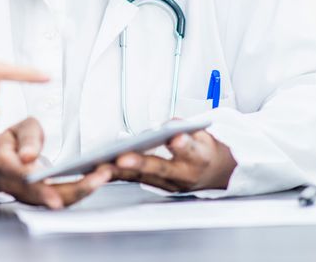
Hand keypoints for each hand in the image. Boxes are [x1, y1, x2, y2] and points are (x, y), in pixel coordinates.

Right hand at [0, 117, 112, 208]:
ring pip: (56, 199)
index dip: (40, 191)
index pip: (24, 180)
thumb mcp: (17, 129)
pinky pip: (62, 197)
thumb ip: (26, 139)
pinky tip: (96, 180)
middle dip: (74, 190)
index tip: (56, 200)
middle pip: (46, 195)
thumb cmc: (11, 141)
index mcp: (5, 164)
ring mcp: (29, 195)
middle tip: (98, 178)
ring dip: (81, 192)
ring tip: (103, 176)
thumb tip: (28, 156)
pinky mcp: (42, 197)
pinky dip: (80, 191)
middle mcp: (16, 185)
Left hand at [109, 129, 236, 192]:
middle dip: (141, 164)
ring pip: (142, 178)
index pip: (190, 150)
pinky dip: (118, 176)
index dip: (182, 145)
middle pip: (160, 169)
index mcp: (199, 158)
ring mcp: (170, 185)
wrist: (215, 173)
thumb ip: (185, 127)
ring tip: (102, 165)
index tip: (175, 138)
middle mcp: (184, 175)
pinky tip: (101, 170)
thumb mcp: (203, 133)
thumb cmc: (203, 149)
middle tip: (123, 158)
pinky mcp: (158, 188)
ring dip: (121, 173)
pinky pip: (135, 181)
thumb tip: (166, 126)